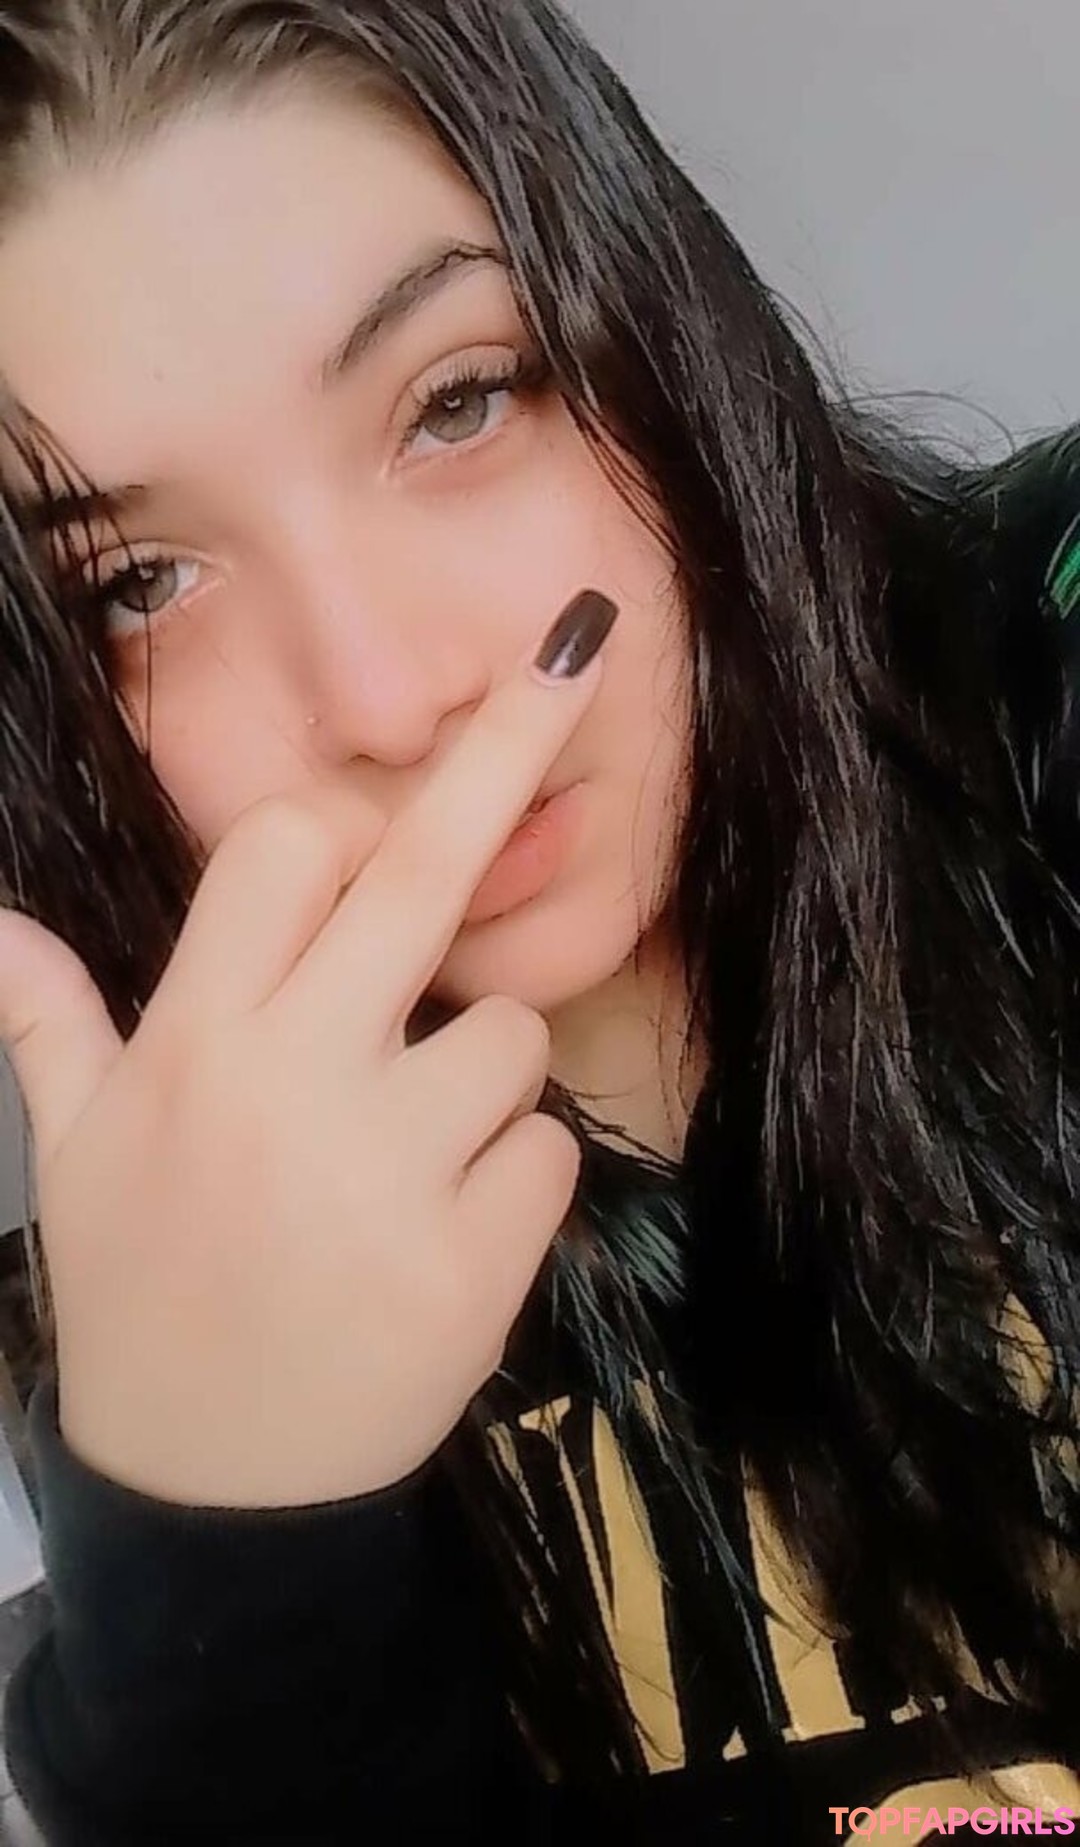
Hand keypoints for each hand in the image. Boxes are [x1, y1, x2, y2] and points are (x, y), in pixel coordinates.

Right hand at [0, 589, 617, 1506]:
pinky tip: (438, 1237)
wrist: (219, 1495)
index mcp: (196, 1042)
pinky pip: (545, 1146)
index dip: (329, 840)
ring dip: (471, 1077)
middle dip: (506, 749)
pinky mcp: (483, 1250)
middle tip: (577, 651)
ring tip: (396, 1163)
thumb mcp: (72, 1159)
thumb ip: (46, 1024)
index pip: (283, 851)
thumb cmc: (143, 1297)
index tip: (345, 864)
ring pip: (503, 1031)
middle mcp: (297, 1077)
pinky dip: (510, 1178)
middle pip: (419, 876)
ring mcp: (398, 1164)